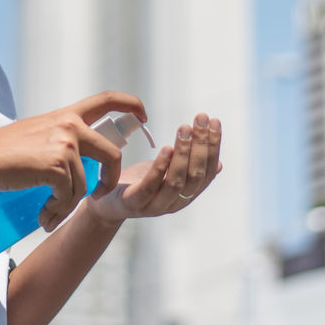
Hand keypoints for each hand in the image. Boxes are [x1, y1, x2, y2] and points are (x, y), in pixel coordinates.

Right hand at [0, 91, 146, 230]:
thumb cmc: (2, 152)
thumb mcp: (37, 134)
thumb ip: (60, 139)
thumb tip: (77, 159)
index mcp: (66, 115)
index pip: (106, 99)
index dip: (131, 105)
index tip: (144, 116)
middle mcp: (69, 125)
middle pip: (112, 152)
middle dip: (112, 178)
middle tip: (100, 194)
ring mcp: (65, 144)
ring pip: (85, 184)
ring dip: (68, 205)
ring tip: (49, 213)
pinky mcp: (57, 165)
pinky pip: (69, 196)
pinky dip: (57, 209)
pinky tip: (43, 214)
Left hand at [84, 113, 221, 224]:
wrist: (105, 204)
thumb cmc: (138, 184)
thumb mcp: (166, 174)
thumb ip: (188, 169)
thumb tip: (220, 164)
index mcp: (186, 195)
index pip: (207, 171)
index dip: (213, 146)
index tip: (214, 121)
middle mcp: (175, 203)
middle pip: (195, 175)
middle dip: (201, 145)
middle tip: (200, 118)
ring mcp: (154, 206)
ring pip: (176, 181)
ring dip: (183, 152)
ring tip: (184, 128)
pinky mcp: (133, 204)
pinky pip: (150, 186)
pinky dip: (160, 167)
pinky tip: (166, 148)